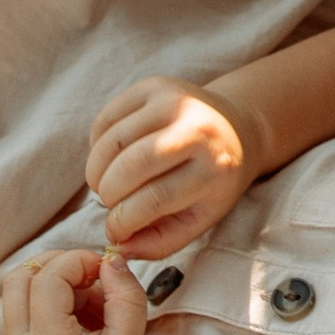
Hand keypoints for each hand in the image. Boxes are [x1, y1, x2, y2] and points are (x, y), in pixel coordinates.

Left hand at [1, 249, 155, 334]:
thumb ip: (124, 297)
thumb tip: (111, 260)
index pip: (48, 278)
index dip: (79, 261)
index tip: (107, 269)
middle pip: (18, 279)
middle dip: (57, 265)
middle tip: (93, 276)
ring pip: (17, 296)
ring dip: (53, 285)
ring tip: (94, 306)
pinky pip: (23, 318)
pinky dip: (49, 307)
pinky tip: (83, 324)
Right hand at [85, 76, 248, 255]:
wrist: (238, 128)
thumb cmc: (214, 181)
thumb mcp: (200, 218)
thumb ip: (162, 242)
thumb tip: (120, 248)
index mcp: (215, 167)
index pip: (156, 198)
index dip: (125, 220)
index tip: (114, 232)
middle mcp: (197, 127)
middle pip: (131, 165)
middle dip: (108, 193)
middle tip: (109, 203)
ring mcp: (174, 100)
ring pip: (112, 140)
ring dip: (96, 171)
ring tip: (105, 185)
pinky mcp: (152, 86)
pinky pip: (106, 119)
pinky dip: (96, 146)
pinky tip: (109, 160)